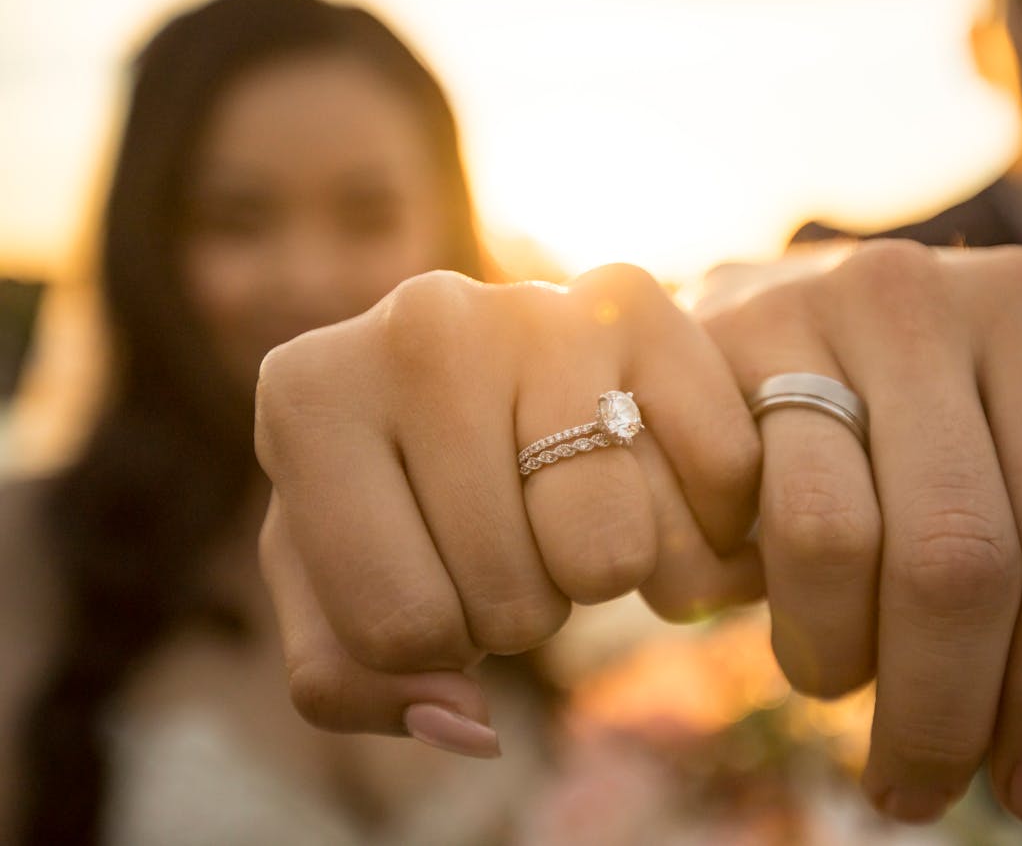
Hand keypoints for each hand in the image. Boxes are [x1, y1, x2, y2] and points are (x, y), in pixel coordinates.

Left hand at [254, 266, 763, 754]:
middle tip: (509, 538)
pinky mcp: (638, 304)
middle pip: (510, 601)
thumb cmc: (400, 496)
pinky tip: (651, 481)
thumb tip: (465, 720)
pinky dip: (701, 522)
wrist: (490, 374)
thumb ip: (351, 683)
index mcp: (307, 396)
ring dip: (601, 573)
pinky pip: (712, 479)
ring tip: (568, 509)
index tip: (435, 580)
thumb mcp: (333, 590)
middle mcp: (418, 326)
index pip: (397, 630)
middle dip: (517, 608)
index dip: (433, 646)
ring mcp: (536, 306)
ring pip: (610, 555)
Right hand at [700, 240, 1021, 827]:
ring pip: (828, 543)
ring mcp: (792, 310)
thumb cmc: (907, 420)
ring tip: (835, 680)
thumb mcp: (1014, 479)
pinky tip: (745, 598)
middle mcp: (914, 295)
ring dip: (832, 659)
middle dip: (943, 709)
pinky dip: (730, 596)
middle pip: (959, 556)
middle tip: (920, 788)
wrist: (759, 318)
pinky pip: (715, 525)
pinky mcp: (690, 353)